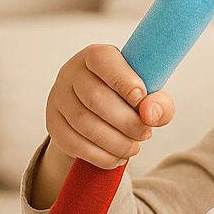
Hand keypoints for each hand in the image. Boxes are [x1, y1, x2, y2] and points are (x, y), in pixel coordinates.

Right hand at [45, 43, 174, 168]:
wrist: (99, 111)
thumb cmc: (127, 97)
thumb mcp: (148, 94)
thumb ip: (159, 102)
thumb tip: (152, 114)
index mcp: (96, 56)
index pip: (104, 61)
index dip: (124, 81)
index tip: (141, 99)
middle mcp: (71, 73)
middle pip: (95, 99)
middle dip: (127, 122)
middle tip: (145, 134)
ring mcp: (58, 98)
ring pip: (84, 124)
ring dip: (116, 143)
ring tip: (133, 148)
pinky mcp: (53, 123)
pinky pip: (74, 144)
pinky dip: (100, 156)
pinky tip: (117, 157)